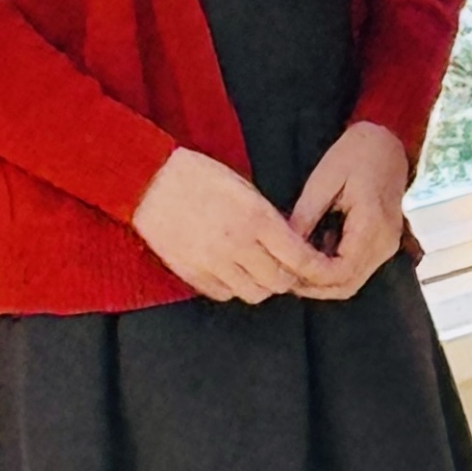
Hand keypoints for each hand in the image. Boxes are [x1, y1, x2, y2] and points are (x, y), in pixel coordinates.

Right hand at [132, 147, 329, 304]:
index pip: (299, 258)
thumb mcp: (245, 188)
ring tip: (260, 268)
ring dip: (263, 284)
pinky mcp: (193, 274)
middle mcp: (238, 245)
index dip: (314, 268)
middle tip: (288, 266)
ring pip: (254, 293)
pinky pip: (225, 294)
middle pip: (279, 282)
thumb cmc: (200, 176)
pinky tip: (233, 270)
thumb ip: (269, 218)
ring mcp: (213, 263)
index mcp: (256, 218)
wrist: (152, 181)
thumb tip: (290, 242)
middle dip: (289, 276)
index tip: (320, 268)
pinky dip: (235, 287)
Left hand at [289, 122, 409, 300]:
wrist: (387, 141)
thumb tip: (283, 248)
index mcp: (372, 224)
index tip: (284, 269)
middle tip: (283, 276)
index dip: (310, 277)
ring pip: (352, 282)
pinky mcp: (383, 243)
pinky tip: (312, 257)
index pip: (340, 272)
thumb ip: (306, 216)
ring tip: (293, 268)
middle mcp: (385, 242)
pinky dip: (333, 271)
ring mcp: (387, 245)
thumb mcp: (323, 179)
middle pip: (347, 285)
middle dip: (313, 287)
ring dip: (322, 282)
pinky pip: (357, 269)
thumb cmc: (356, 153)